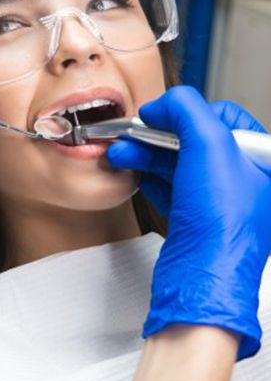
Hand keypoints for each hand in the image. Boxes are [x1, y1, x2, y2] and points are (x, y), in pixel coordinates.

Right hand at [108, 86, 270, 358]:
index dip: (186, 112)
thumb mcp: (209, 146)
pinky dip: (151, 179)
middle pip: (194, 140)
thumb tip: (166, 103)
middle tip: (133, 135)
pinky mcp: (197, 220)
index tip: (158, 114)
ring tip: (123, 155)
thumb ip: (188, 110)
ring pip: (179, 164)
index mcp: (261, 160)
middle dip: (157, 136)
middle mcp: (245, 180)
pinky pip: (171, 189)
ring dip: (146, 155)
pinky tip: (137, 175)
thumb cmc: (221, 225)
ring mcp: (220, 201)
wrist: (201, 278)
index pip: (224, 116)